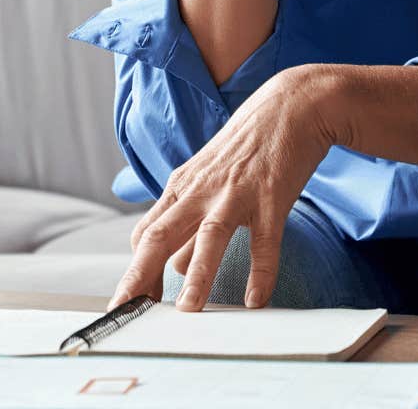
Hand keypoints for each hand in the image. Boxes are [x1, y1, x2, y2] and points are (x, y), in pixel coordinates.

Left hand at [108, 66, 346, 311]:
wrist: (289, 106)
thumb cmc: (245, 148)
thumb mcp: (208, 182)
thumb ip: (189, 224)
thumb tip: (173, 267)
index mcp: (181, 187)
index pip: (145, 234)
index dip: (134, 270)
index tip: (128, 302)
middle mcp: (200, 190)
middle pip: (160, 235)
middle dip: (140, 275)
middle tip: (127, 310)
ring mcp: (235, 193)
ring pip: (208, 237)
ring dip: (197, 275)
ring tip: (188, 309)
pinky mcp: (271, 197)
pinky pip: (264, 241)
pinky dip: (261, 272)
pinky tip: (256, 300)